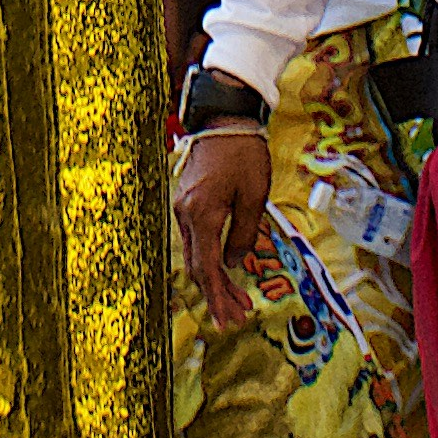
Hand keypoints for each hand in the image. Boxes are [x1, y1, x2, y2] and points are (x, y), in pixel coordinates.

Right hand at [171, 117, 274, 332]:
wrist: (224, 116)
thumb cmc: (243, 153)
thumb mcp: (254, 196)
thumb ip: (245, 234)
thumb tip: (235, 262)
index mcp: (201, 215)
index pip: (207, 268)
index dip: (218, 297)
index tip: (228, 320)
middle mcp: (185, 214)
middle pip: (198, 265)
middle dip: (217, 294)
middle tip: (238, 316)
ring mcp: (183, 206)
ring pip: (196, 253)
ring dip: (215, 277)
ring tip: (237, 298)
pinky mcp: (188, 199)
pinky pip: (196, 237)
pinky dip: (210, 256)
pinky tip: (225, 266)